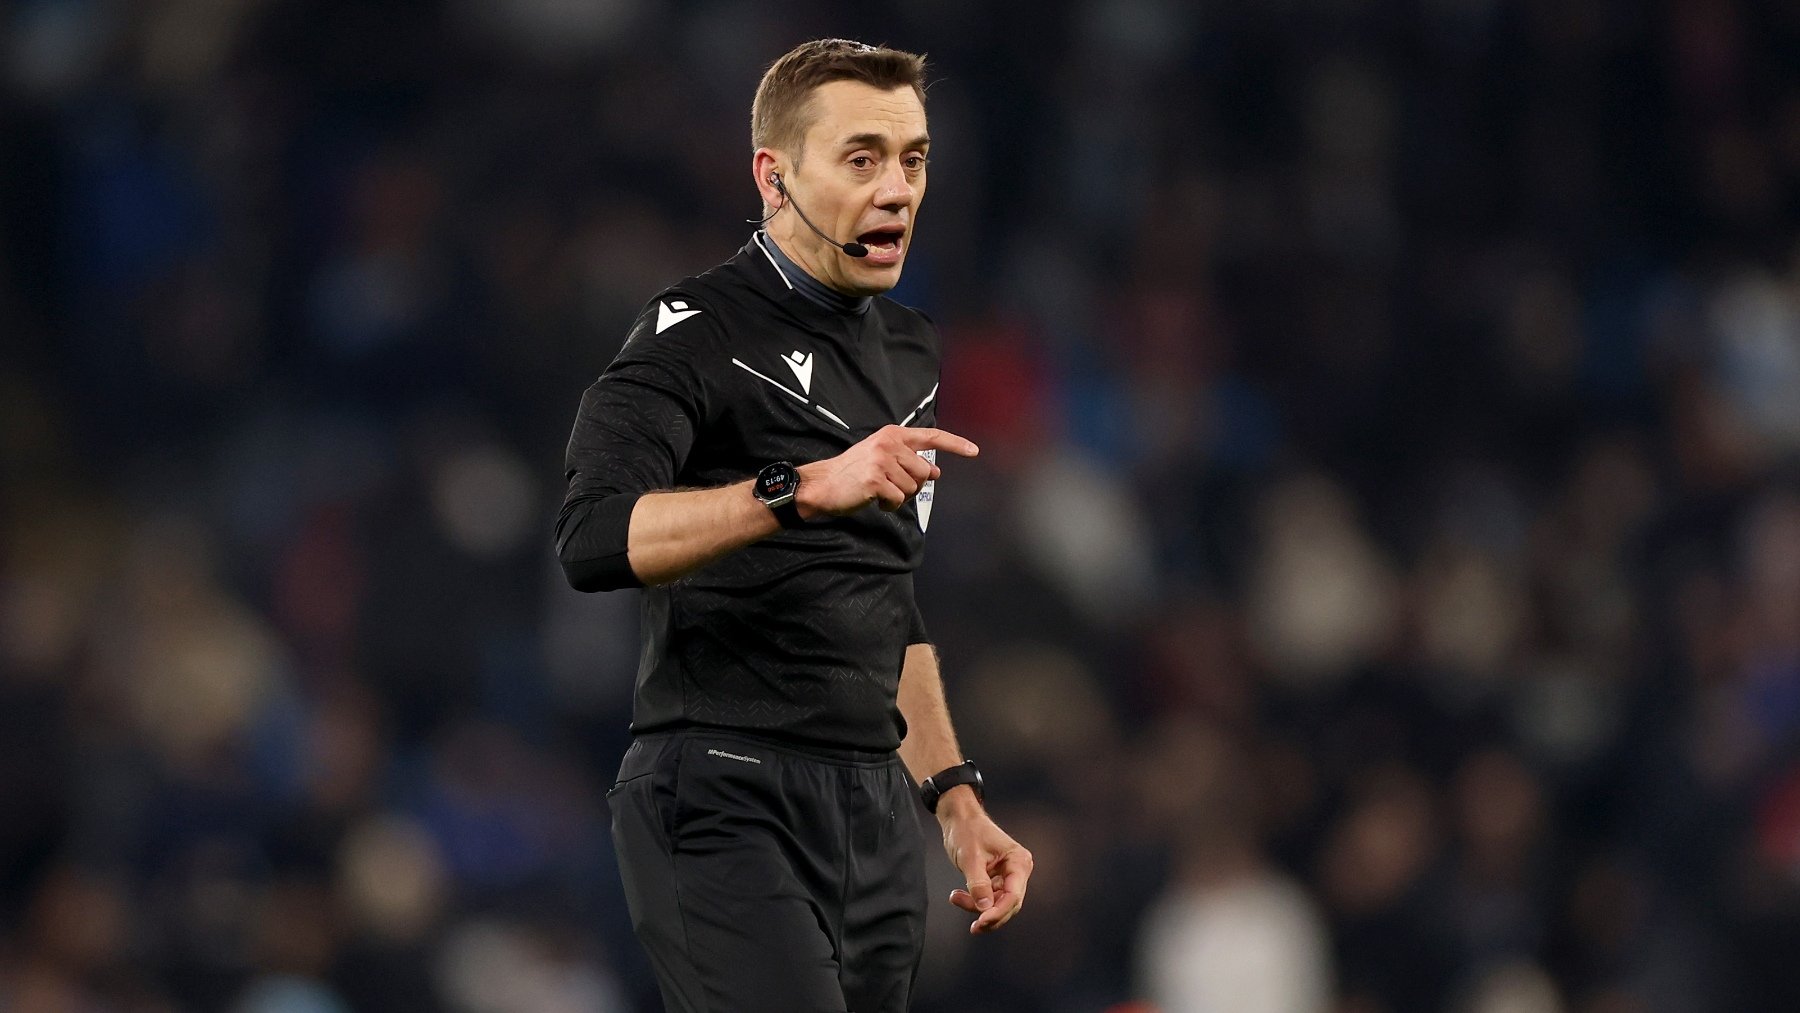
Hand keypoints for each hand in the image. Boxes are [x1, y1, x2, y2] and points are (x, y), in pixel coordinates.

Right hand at [795, 425, 977, 517]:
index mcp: (892, 434)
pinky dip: (889, 505)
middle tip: (890, 484)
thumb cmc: (853, 472)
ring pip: (912, 488)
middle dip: (912, 484)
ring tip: (878, 490)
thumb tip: (935, 471)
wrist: (823, 484)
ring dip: (898, 495)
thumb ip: (909, 460)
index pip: (931, 437)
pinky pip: (898, 499)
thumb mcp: (882, 457)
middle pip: (924, 471)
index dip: (955, 444)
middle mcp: (889, 444)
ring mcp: (882, 461)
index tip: (974, 451)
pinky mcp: (876, 479)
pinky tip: (874, 499)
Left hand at [939, 798, 1032, 933]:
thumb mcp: (970, 858)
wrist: (959, 818)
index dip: (998, 912)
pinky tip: (958, 895)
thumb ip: (978, 884)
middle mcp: (1018, 870)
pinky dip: (974, 901)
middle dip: (989, 914)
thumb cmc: (967, 831)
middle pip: (1008, 904)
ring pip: (997, 904)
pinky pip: (989, 898)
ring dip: (977, 907)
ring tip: (955, 897)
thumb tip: (985, 908)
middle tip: (972, 926)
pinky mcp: (997, 879)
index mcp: (1018, 862)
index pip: (1013, 895)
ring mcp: (1008, 875)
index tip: (981, 922)